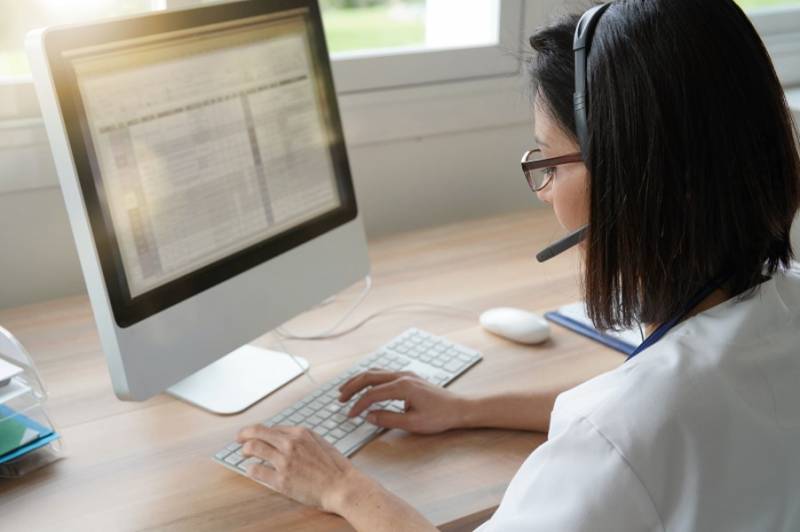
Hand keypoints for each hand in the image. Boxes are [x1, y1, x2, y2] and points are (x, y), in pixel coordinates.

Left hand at [236, 424, 371, 512]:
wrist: (342, 486)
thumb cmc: (335, 467)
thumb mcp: (320, 443)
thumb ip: (302, 439)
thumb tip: (286, 438)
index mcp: (300, 433)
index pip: (272, 428)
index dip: (260, 431)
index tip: (254, 434)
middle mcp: (290, 444)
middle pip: (257, 433)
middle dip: (245, 434)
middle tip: (239, 438)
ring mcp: (284, 461)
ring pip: (254, 448)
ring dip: (246, 450)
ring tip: (244, 453)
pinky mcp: (281, 480)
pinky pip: (257, 471)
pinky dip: (251, 469)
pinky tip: (251, 470)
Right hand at [338, 370, 465, 433]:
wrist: (459, 408)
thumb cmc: (439, 417)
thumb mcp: (412, 423)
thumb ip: (388, 419)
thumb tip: (368, 417)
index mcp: (402, 387)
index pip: (372, 394)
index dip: (358, 405)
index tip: (350, 415)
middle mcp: (402, 376)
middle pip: (369, 376)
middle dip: (352, 387)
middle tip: (340, 398)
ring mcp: (406, 374)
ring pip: (376, 372)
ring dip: (359, 380)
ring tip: (346, 390)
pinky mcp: (409, 377)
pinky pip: (384, 374)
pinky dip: (370, 379)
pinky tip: (365, 386)